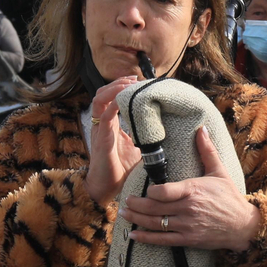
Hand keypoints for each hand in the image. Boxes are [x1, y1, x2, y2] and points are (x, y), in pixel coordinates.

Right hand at [84, 77, 140, 204]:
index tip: (138, 81)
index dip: (121, 86)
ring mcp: (100, 130)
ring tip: (129, 83)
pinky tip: (124, 99)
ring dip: (114, 89)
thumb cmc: (120, 170)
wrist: (106, 188)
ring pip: (99, 99)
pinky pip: (104, 116)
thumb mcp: (137, 148)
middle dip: (118, 82)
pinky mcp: (102, 139)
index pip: (110, 97)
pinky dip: (113, 104)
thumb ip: (145, 136)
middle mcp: (102, 124)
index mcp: (109, 124)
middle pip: (102, 93)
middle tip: (135, 78)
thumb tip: (166, 129)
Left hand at [119, 127, 259, 251]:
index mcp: (193, 190)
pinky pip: (162, 240)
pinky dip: (146, 238)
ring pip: (155, 223)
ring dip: (136, 219)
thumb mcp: (219, 172)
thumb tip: (201, 129)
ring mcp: (187, 226)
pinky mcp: (188, 240)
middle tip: (124, 200)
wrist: (243, 226)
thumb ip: (207, 151)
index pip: (164, 192)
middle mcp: (188, 209)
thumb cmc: (230, 197)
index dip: (151, 191)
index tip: (145, 189)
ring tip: (124, 213)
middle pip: (154, 208)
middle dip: (136, 204)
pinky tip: (133, 235)